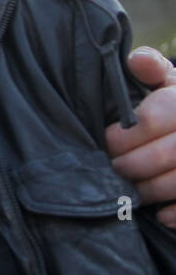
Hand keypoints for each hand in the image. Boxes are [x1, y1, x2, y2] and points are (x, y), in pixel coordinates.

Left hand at [107, 47, 175, 226]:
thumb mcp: (169, 82)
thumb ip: (152, 69)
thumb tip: (137, 59)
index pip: (154, 118)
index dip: (124, 134)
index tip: (106, 141)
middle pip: (165, 155)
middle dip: (130, 165)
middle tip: (112, 168)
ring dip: (147, 190)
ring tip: (129, 188)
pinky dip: (174, 214)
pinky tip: (160, 213)